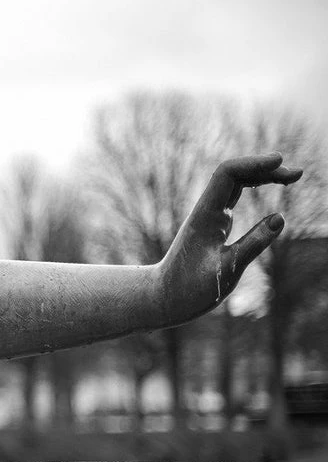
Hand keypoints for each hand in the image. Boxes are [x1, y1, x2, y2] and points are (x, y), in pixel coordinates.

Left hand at [157, 153, 300, 322]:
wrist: (164, 299)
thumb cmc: (190, 289)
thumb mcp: (226, 270)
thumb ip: (252, 245)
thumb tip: (280, 218)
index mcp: (205, 216)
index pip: (228, 174)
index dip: (254, 163)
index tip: (281, 162)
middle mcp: (206, 211)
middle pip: (234, 175)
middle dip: (265, 169)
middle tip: (298, 174)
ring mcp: (209, 216)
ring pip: (235, 184)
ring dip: (262, 176)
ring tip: (292, 177)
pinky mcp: (213, 224)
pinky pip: (233, 196)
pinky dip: (253, 187)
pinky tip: (269, 187)